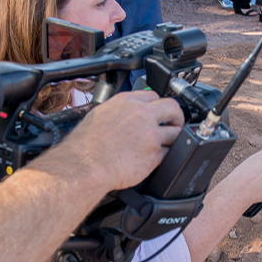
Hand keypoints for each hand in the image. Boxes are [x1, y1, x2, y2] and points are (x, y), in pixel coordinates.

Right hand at [62, 91, 183, 191]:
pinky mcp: (155, 154)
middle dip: (176, 116)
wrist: (85, 165)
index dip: (158, 106)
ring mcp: (150, 134)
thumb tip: (124, 114)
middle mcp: (142, 115)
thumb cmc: (85, 146)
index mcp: (126, 102)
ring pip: (175, 132)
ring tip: (167, 144)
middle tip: (175, 124)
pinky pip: (169, 153)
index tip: (159, 113)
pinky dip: (164, 156)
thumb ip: (118, 112)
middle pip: (172, 108)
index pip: (153, 96)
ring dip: (173, 138)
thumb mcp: (99, 116)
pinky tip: (155, 158)